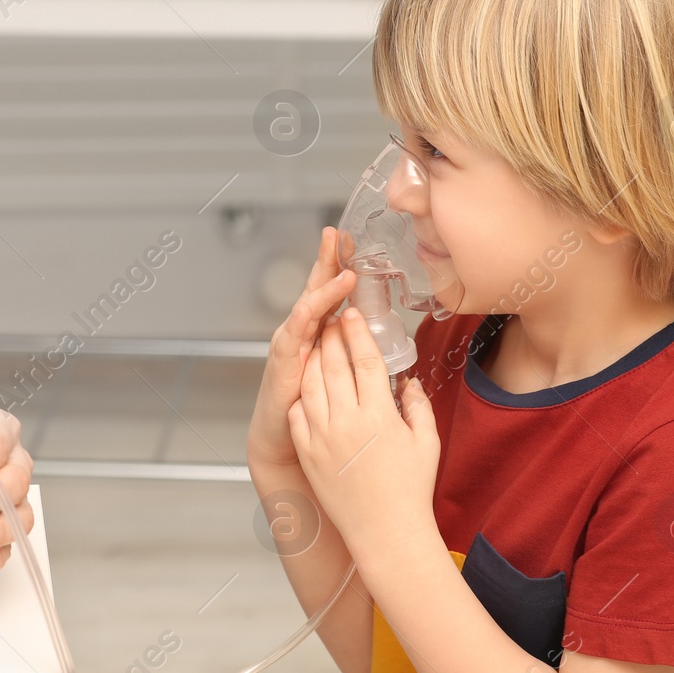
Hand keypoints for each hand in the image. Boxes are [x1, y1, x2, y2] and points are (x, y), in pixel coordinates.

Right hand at [248, 226, 359, 469]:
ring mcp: (292, 344)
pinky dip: (303, 318)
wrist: (285, 439)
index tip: (358, 243)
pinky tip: (312, 305)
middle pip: (318, 287)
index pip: (335, 292)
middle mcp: (304, 332)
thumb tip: (390, 345)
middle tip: (337, 233)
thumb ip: (362, 357)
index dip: (345, 266)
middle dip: (327, 260)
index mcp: (322, 332)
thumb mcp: (346, 376)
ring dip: (324, 286)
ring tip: (343, 270)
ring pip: (308, 306)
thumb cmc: (317, 410)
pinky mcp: (283, 362)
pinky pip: (294, 335)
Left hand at [287, 309, 440, 561]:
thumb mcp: (425, 441)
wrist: (385, 531)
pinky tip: (307, 385)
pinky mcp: (307, 452)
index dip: (357, 332)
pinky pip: (298, 413)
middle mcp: (347, 421)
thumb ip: (417, 405)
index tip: (352, 314)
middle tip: (332, 320)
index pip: (364, 360)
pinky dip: (301, 394)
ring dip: (313, 359)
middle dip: (331, 337)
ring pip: (311, 384)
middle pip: (333, 364)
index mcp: (379, 415)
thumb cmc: (410, 489)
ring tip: (318, 345)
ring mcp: (322, 437)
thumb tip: (406, 382)